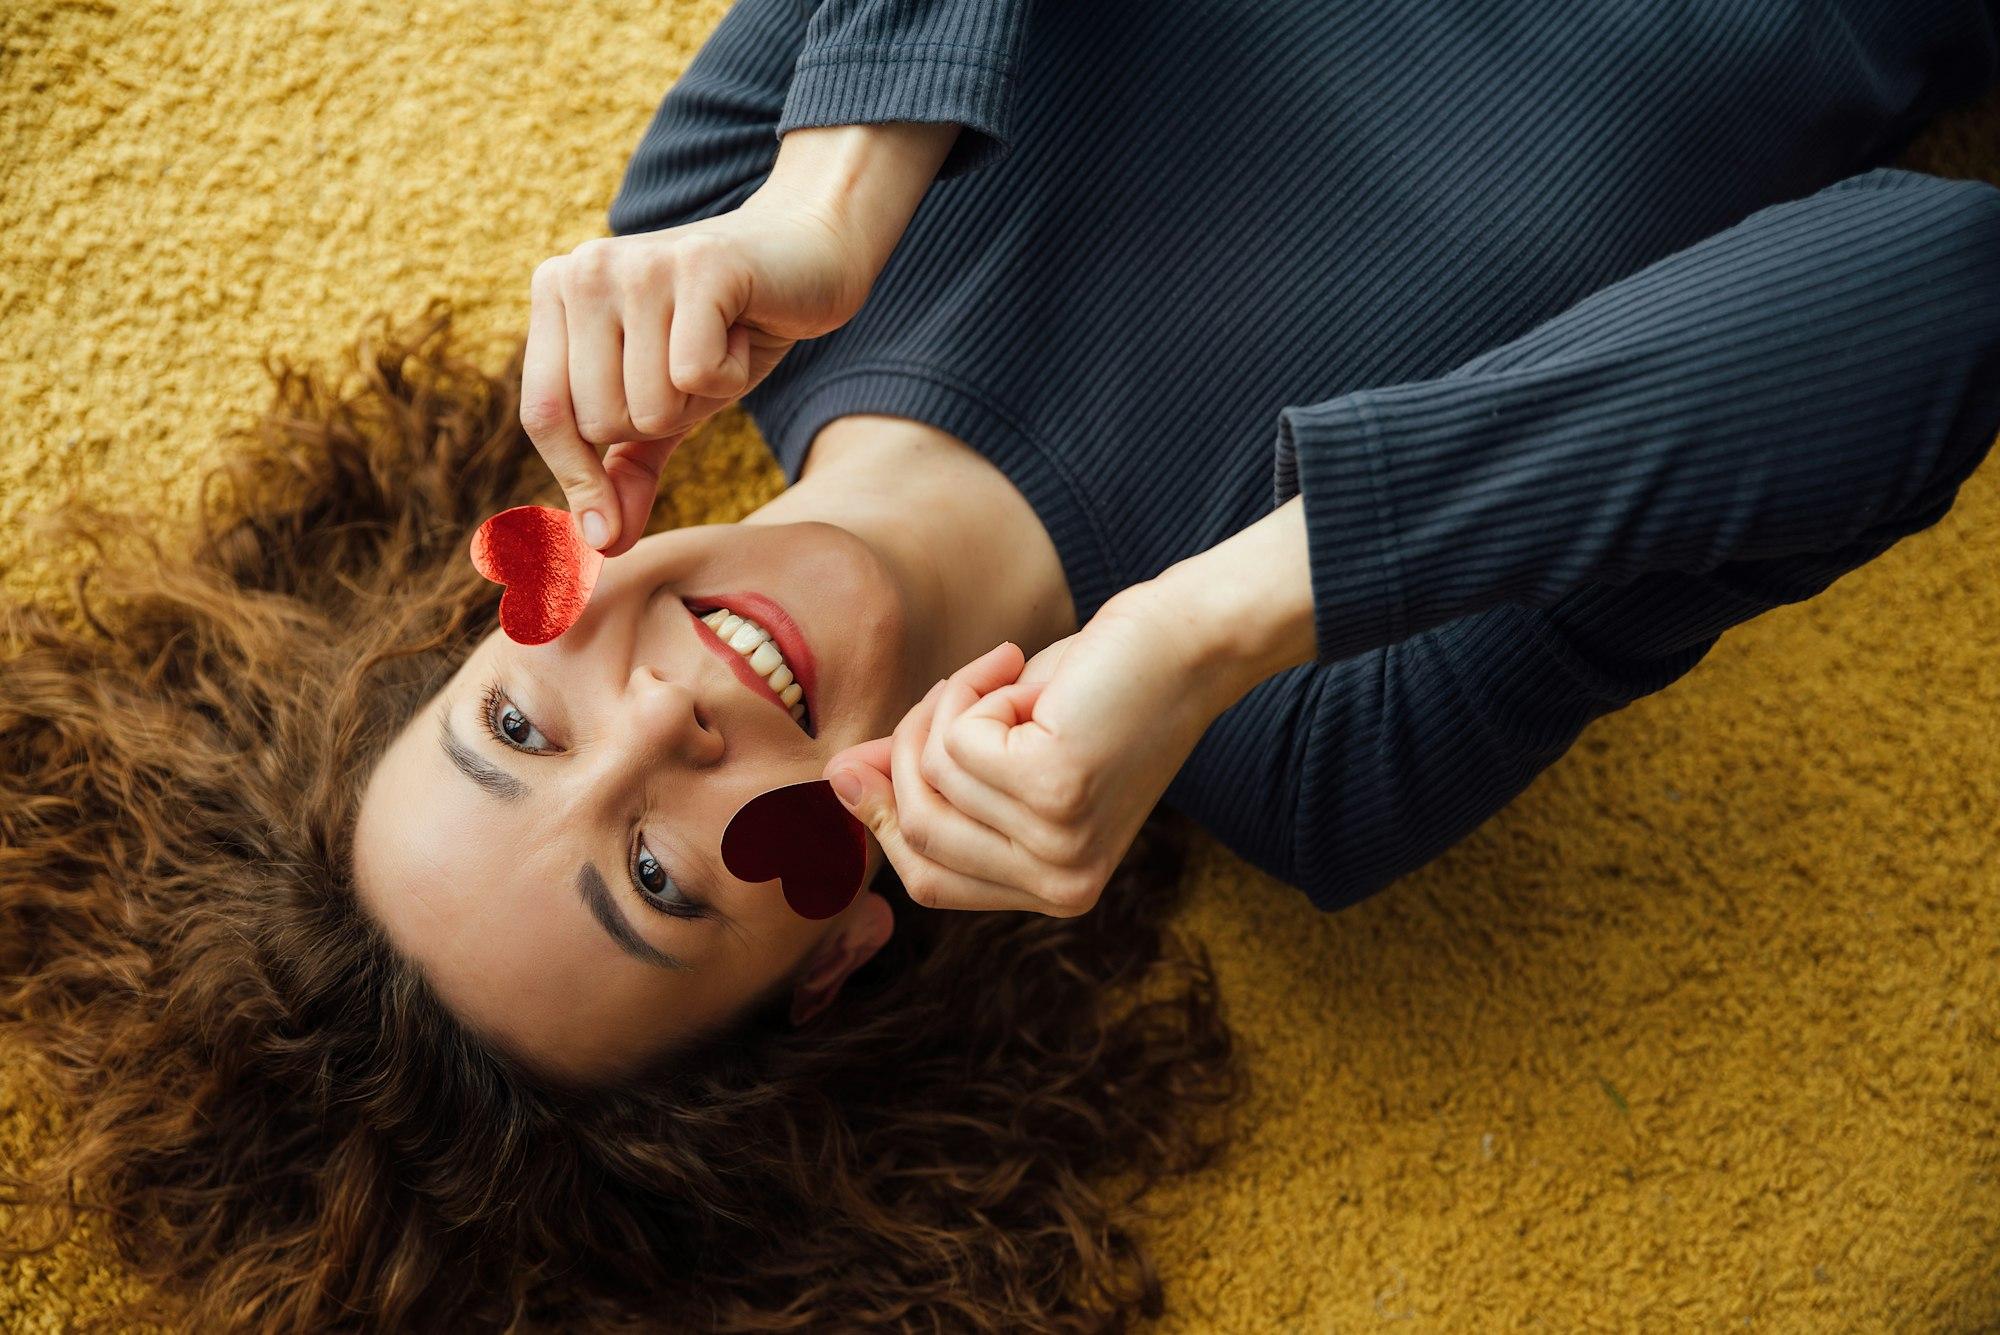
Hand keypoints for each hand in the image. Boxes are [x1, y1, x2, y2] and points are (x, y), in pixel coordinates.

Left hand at [521, 188, 870, 556]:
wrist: (807, 257)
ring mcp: (638, 263)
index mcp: (556, 292)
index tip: (606, 527)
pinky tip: (744, 332)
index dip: (578, 479)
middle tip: (693, 369)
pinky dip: (734, 374)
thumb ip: (625, 470)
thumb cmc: (727, 331)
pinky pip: (697, 376)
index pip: (544, 414)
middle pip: (603, 420)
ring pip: (650, 406)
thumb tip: (603, 543)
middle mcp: (584, 268)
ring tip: (718, 345)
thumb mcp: (666, 405)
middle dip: (663, 419)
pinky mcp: (699, 265)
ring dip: (700, 398)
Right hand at [822, 583, 1238, 915]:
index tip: (855, 764)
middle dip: (911, 749)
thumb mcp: (1002, 744)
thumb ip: (927, 778)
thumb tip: (836, 782)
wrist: (1185, 642)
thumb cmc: (1098, 691)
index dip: (884, 820)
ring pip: (931, 778)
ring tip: (1006, 675)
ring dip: (951, 707)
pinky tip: (1024, 673)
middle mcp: (1062, 885)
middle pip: (918, 832)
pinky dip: (975, 690)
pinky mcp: (1055, 791)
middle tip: (956, 686)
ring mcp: (1060, 844)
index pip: (928, 880)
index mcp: (1056, 891)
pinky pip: (956, 742)